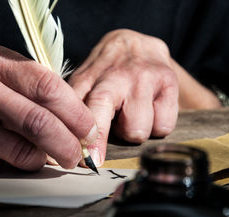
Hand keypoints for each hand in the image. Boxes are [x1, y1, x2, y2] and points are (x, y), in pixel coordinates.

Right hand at [0, 45, 96, 173]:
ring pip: (23, 150)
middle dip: (68, 145)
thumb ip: (34, 95)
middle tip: (77, 157)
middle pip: (39, 120)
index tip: (90, 132)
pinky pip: (0, 167)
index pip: (49, 86)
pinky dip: (12, 168)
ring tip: (40, 157)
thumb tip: (77, 128)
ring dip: (41, 160)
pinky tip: (1, 158)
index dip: (76, 114)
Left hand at [69, 29, 178, 165]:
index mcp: (86, 79)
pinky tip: (151, 110)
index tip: (77, 160)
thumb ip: (75, 113)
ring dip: (134, 132)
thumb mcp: (85, 86)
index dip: (73, 136)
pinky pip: (163, 126)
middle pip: (101, 108)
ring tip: (132, 117)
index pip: (75, 109)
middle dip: (99, 139)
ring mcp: (141, 76)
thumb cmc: (106, 76)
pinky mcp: (168, 80)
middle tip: (97, 159)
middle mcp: (112, 75)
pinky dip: (158, 126)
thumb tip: (59, 153)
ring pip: (137, 129)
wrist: (137, 44)